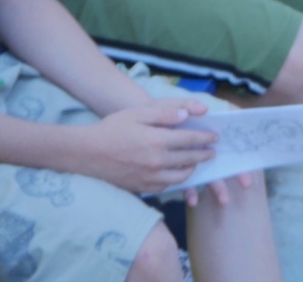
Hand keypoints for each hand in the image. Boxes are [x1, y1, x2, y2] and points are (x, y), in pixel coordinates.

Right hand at [72, 100, 217, 195]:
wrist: (87, 154)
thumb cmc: (112, 128)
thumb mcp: (137, 113)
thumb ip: (164, 114)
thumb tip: (187, 114)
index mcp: (157, 140)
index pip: (190, 140)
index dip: (205, 138)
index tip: (215, 137)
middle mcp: (156, 161)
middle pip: (189, 159)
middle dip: (204, 154)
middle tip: (213, 151)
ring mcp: (149, 177)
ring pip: (180, 176)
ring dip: (192, 169)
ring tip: (197, 162)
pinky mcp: (142, 187)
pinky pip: (166, 186)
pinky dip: (176, 180)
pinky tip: (177, 173)